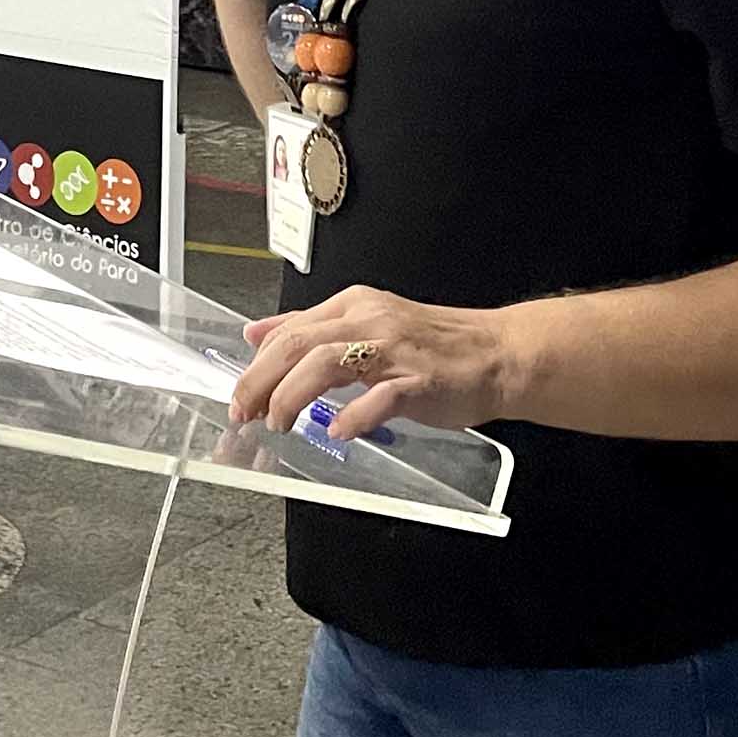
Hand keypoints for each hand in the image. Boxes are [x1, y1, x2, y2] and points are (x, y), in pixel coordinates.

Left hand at [232, 286, 521, 442]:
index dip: (256, 365)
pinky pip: (379, 397)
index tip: (239, 396)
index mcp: (354, 306)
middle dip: (261, 382)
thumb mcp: (365, 324)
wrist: (498, 354)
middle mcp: (370, 321)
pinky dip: (353, 416)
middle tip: (244, 413)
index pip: (289, 331)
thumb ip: (310, 329)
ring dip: (293, 396)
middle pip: (298, 345)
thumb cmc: (431, 345)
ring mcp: (395, 350)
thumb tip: (256, 333)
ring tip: (279, 422)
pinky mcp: (419, 381)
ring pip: (327, 362)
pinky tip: (338, 431)